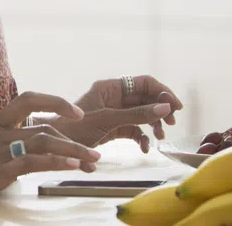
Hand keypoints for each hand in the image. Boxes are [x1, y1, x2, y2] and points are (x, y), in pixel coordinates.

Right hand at [0, 92, 100, 220]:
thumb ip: (10, 138)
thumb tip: (43, 139)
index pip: (28, 99)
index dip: (54, 101)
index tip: (76, 112)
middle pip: (43, 125)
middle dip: (72, 137)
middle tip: (94, 151)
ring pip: (43, 141)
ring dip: (72, 150)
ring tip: (92, 159)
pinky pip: (33, 161)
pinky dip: (55, 161)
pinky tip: (71, 164)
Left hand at [49, 75, 183, 153]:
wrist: (54, 147)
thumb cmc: (75, 128)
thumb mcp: (108, 120)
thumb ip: (137, 114)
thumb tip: (165, 107)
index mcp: (110, 87)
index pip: (144, 82)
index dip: (162, 92)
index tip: (176, 107)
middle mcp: (113, 97)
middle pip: (145, 98)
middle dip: (159, 110)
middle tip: (170, 125)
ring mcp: (113, 113)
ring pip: (141, 114)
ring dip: (153, 124)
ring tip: (160, 137)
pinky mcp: (112, 129)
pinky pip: (133, 129)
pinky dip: (141, 138)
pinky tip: (144, 148)